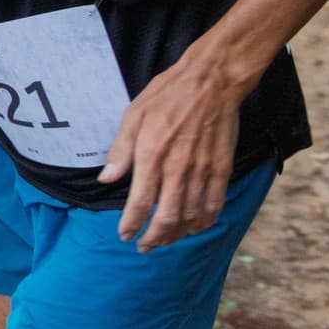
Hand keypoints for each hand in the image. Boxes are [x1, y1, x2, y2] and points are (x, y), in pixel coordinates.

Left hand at [100, 49, 247, 249]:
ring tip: (166, 240)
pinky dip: (205, 221)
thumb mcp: (133, 115)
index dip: (131, 225)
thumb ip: (120, 151)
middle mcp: (178, 168)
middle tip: (145, 247)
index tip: (125, 235)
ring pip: (191, 216)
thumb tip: (106, 179)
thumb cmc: (168, 95)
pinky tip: (196, 228)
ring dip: (177, 235)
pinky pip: (215, 204)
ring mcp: (203, 170)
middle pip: (167, 218)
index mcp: (151, 154)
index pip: (139, 203)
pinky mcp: (222, 168)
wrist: (211, 81)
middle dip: (154, 238)